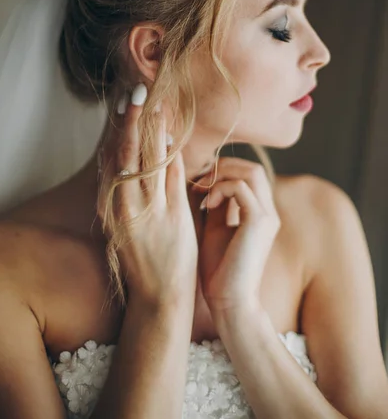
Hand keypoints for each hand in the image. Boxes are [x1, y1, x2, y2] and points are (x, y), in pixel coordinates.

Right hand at [97, 85, 197, 307]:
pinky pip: (172, 175)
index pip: (114, 157)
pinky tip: (173, 133)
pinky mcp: (172, 216)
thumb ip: (125, 193)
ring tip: (156, 101)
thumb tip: (126, 159)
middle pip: (128, 151)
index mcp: (111, 206)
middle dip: (134, 118)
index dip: (120, 128)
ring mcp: (149, 209)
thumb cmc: (143, 259)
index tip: (125, 102)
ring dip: (154, 127)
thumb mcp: (124, 224)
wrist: (160, 296)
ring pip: (149, 157)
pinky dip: (171, 152)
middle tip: (139, 89)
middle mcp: (125, 204)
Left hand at [192, 158, 280, 314]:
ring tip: (202, 189)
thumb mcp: (214, 227)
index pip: (249, 174)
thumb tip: (205, 179)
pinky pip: (241, 187)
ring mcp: (267, 216)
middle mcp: (268, 212)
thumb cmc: (218, 269)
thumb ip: (216, 203)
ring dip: (222, 175)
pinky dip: (220, 189)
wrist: (228, 301)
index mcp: (260, 213)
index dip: (224, 170)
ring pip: (251, 172)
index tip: (199, 180)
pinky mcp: (259, 222)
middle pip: (253, 167)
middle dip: (223, 166)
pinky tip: (207, 204)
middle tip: (200, 179)